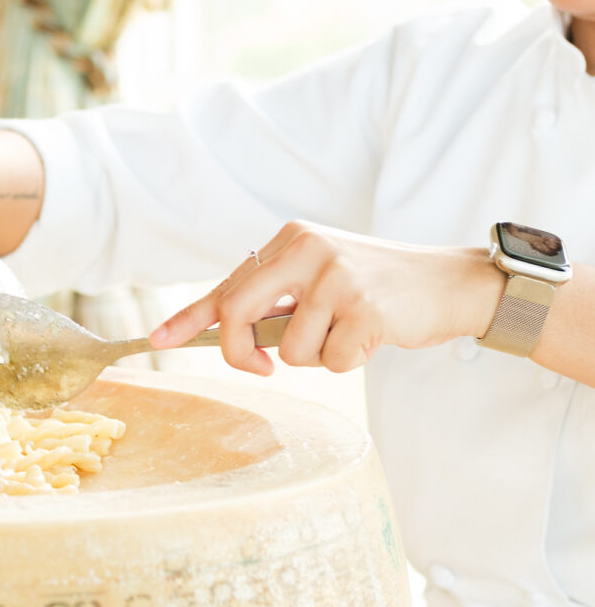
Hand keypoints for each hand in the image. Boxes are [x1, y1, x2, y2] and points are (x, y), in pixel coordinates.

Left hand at [149, 221, 503, 376]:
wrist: (449, 283)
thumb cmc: (379, 287)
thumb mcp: (321, 278)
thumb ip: (278, 300)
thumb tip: (231, 335)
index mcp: (290, 240)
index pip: (228, 284)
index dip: (189, 317)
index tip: (156, 341)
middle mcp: (307, 249)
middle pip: (238, 313)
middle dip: (240, 352)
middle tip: (260, 366)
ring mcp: (336, 277)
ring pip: (288, 351)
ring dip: (316, 358)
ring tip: (349, 333)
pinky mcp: (365, 308)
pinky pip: (330, 361)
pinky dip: (349, 363)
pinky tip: (373, 338)